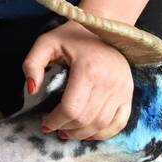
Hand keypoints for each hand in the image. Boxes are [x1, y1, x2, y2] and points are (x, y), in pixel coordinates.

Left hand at [22, 21, 133, 141]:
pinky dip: (103, 133)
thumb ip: (32, 64)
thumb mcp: (46, 43)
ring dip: (81, 134)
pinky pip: (119, 123)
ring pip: (101, 125)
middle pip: (85, 120)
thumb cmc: (72, 36)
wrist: (104, 27)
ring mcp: (122, 89)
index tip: (45, 123)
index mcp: (88, 70)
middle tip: (53, 126)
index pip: (71, 109)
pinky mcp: (128, 93)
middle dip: (65, 128)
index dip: (55, 121)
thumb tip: (33, 91)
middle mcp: (109, 82)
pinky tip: (88, 133)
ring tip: (67, 131)